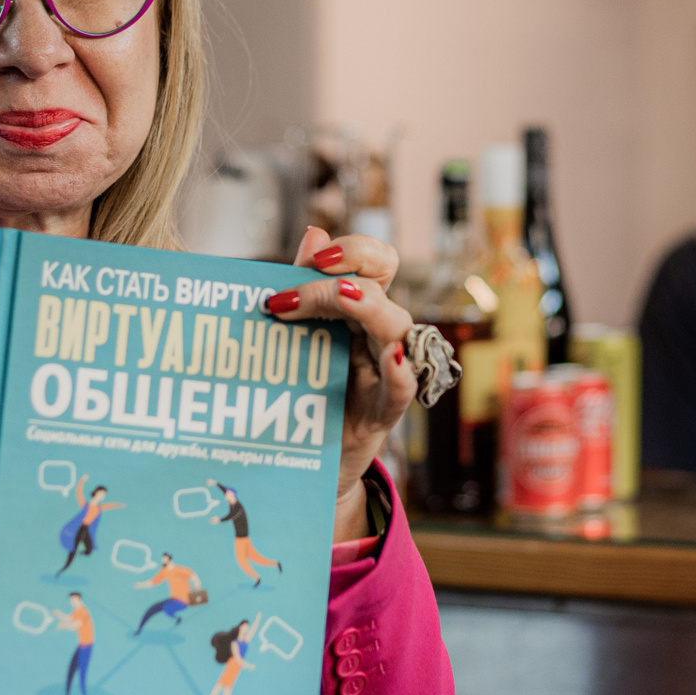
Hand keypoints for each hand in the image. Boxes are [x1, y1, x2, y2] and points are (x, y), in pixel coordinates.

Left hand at [266, 226, 415, 541]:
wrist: (308, 462)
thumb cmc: (308, 395)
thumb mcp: (301, 340)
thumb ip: (306, 289)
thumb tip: (314, 232)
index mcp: (360, 312)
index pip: (377, 262)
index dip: (355, 249)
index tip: (315, 257)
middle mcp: (379, 335)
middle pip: (384, 285)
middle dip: (344, 274)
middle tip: (292, 289)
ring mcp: (387, 372)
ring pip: (397, 326)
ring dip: (369, 308)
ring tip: (343, 298)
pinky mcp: (384, 412)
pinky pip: (402, 387)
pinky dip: (400, 370)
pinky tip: (389, 356)